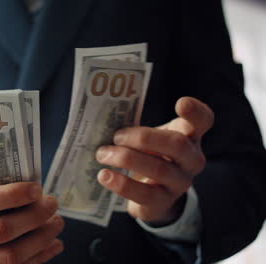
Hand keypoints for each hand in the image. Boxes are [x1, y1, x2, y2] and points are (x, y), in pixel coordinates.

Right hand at [0, 182, 63, 263]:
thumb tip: (25, 180)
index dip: (12, 195)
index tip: (36, 188)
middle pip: (0, 231)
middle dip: (33, 216)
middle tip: (52, 204)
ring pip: (11, 256)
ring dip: (41, 239)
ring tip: (56, 223)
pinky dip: (40, 257)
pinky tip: (53, 244)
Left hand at [95, 97, 213, 223]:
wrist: (153, 195)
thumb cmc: (150, 156)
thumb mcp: (151, 139)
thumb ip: (139, 128)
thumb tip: (105, 120)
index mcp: (190, 136)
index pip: (203, 121)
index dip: (195, 112)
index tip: (181, 102)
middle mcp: (192, 159)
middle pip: (177, 144)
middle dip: (144, 138)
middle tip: (117, 136)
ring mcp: (180, 182)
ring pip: (158, 169)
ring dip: (126, 158)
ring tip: (102, 154)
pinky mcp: (163, 201)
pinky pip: (143, 193)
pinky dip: (121, 183)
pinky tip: (104, 175)